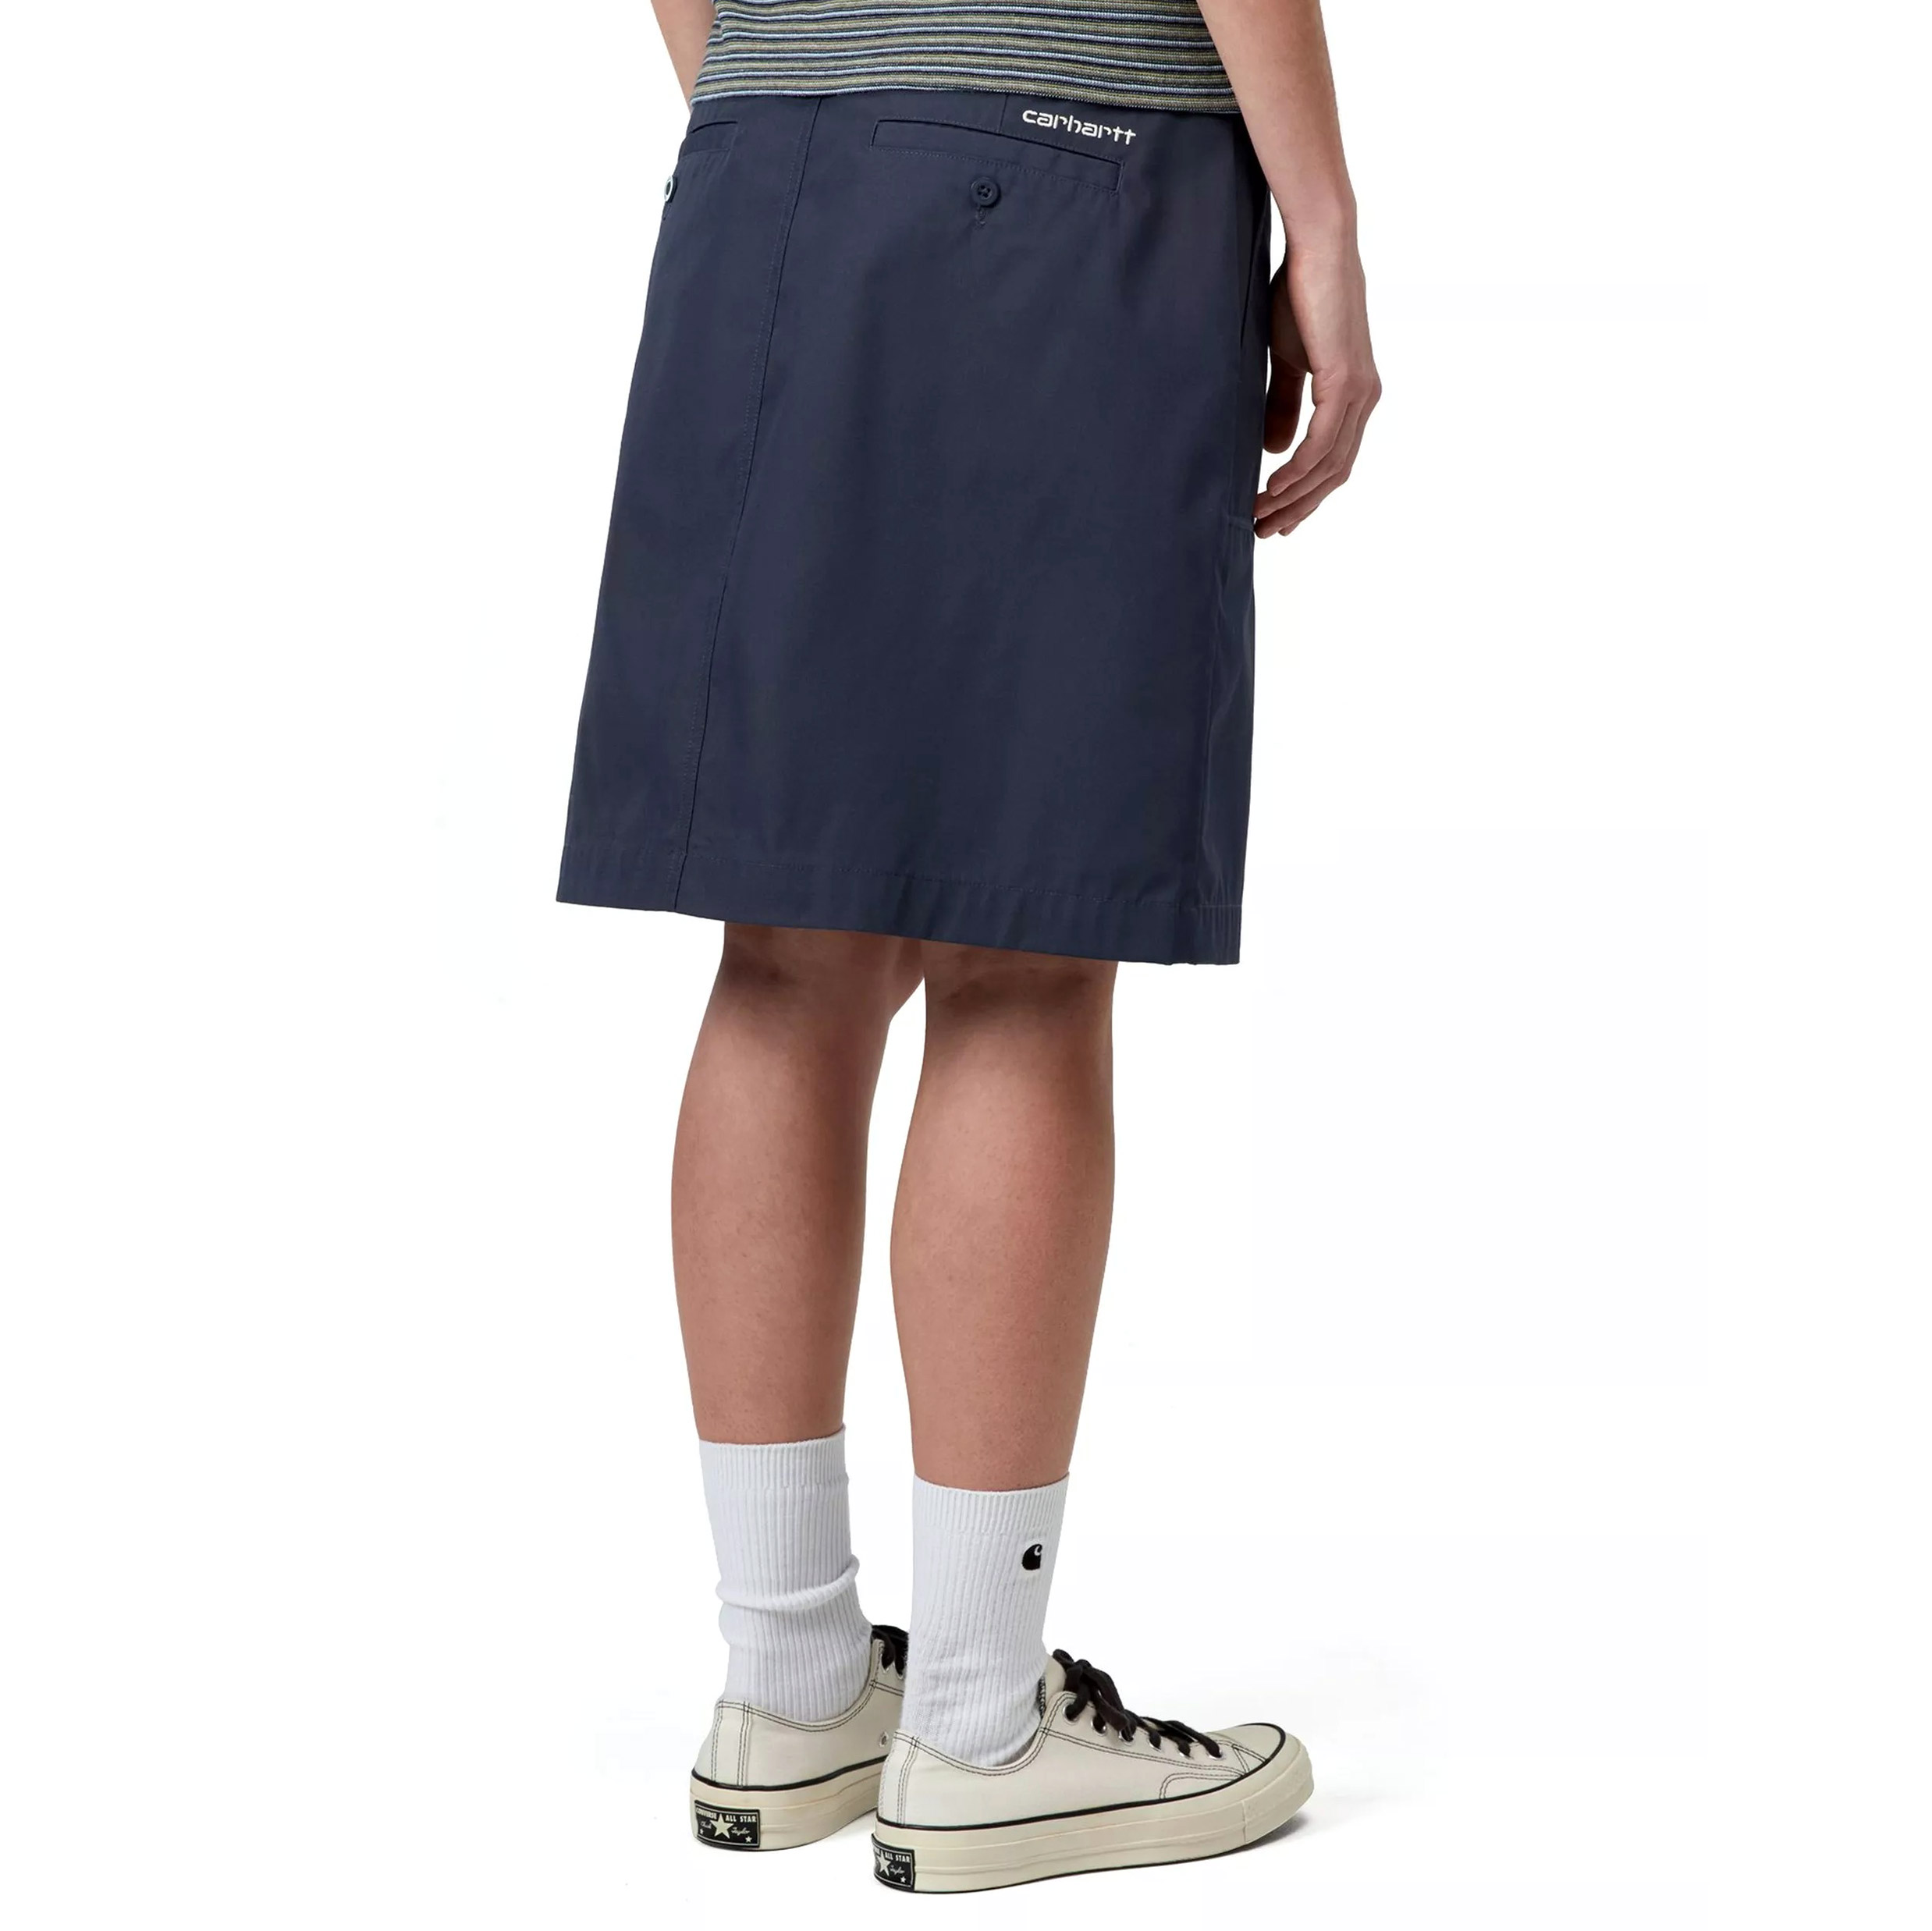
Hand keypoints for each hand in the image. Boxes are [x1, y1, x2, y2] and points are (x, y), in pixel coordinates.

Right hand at [1253, 240, 1379, 538]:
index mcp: (1354, 395)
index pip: (1333, 461)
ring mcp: (1359, 392)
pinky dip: (1298, 470)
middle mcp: (1364, 399)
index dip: (1304, 495)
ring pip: (1328, 465)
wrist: (1318, 248)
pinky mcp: (1345, 381)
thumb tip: (1276, 451)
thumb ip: (1284, 404)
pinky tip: (1273, 485)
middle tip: (1262, 531)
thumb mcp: (1286, 360)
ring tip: (1259, 514)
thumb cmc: (1299, 294)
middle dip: (1298, 508)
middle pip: (1334, 474)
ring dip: (1292, 496)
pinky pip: (1322, 442)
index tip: (1274, 518)